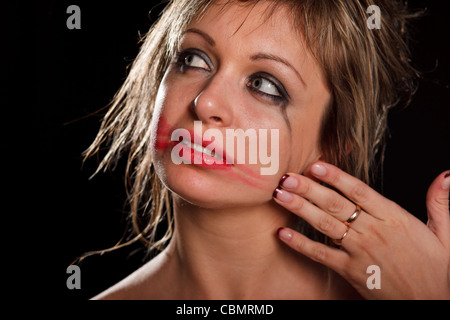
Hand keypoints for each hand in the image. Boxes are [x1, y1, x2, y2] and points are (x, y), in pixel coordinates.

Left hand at [273, 161, 449, 298]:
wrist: (434, 303)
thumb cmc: (437, 270)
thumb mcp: (445, 234)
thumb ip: (439, 203)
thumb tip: (445, 176)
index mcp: (395, 218)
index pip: (360, 191)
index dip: (336, 177)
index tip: (316, 165)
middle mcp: (374, 232)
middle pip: (336, 204)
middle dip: (309, 188)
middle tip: (287, 176)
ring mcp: (360, 252)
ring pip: (325, 225)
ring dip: (300, 208)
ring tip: (280, 195)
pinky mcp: (352, 272)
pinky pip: (322, 255)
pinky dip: (301, 244)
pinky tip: (283, 233)